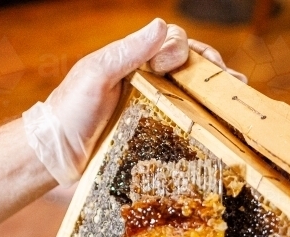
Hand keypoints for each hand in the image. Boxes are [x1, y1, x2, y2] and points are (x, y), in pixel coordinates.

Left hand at [23, 18, 246, 185]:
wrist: (54, 157)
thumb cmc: (69, 110)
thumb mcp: (97, 74)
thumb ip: (129, 51)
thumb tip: (162, 27)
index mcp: (135, 64)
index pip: (174, 47)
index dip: (191, 52)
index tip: (198, 65)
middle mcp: (147, 86)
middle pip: (189, 73)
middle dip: (214, 76)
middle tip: (234, 85)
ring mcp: (151, 114)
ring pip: (190, 101)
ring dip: (214, 101)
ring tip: (235, 107)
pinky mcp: (152, 140)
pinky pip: (181, 131)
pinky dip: (201, 129)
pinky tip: (218, 133)